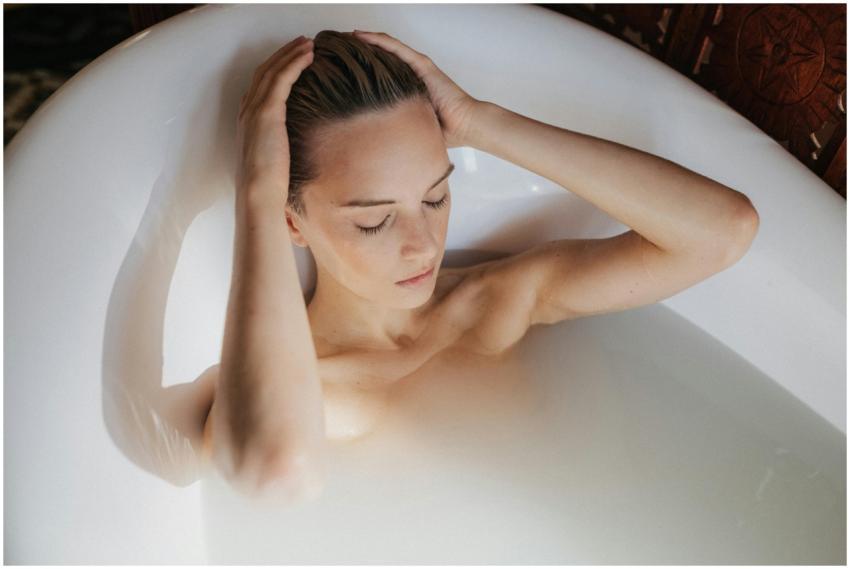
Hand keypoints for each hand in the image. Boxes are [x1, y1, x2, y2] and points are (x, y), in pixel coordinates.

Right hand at [235, 35, 313, 198]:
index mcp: (248, 121)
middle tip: (303, 43)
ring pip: (273, 71)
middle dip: (283, 54)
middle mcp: (248, 111)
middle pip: (264, 72)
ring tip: (309, 43)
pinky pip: (282, 79)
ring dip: (291, 53)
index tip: (293, 59)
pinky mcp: (267, 113)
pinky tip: (309, 56)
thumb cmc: (267, 186)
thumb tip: (295, 150)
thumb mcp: (274, 161)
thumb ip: (280, 147)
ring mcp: (255, 110)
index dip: (276, 69)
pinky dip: (295, 63)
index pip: (261, 86)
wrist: (258, 194)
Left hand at [353, 30, 481, 148]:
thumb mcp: (408, 125)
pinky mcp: (422, 64)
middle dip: (360, 51)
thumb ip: (392, 124)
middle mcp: (411, 74)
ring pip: (386, 46)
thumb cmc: (441, 130)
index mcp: (407, 88)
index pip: (380, 72)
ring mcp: (417, 67)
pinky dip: (378, 40)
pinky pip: (396, 48)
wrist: (464, 125)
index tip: (341, 68)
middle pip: (381, 56)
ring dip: (365, 39)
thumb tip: (368, 138)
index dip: (362, 68)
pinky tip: (361, 35)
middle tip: (336, 50)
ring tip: (344, 37)